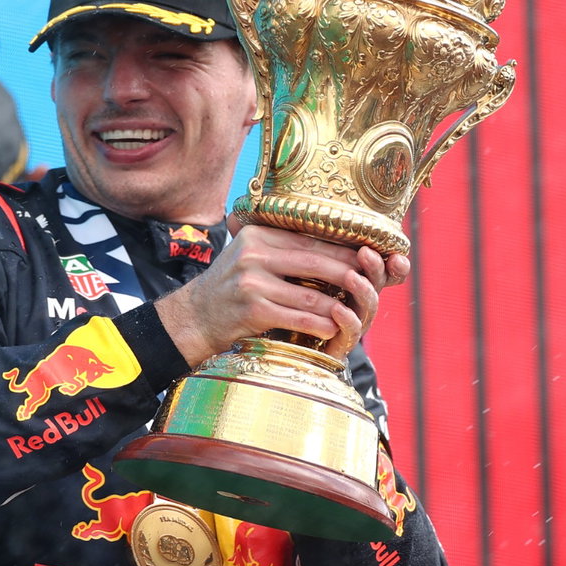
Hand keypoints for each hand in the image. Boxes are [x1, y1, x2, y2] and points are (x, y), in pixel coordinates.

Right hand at [156, 221, 411, 365]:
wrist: (193, 318)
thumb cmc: (228, 288)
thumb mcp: (248, 256)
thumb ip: (281, 247)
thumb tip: (330, 243)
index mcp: (258, 236)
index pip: (310, 239)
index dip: (343, 248)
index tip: (368, 254)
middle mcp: (254, 255)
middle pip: (316, 262)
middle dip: (349, 273)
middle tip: (373, 281)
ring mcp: (252, 283)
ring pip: (310, 294)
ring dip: (338, 305)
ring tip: (358, 309)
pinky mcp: (253, 311)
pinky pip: (297, 318)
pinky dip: (320, 325)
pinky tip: (334, 329)